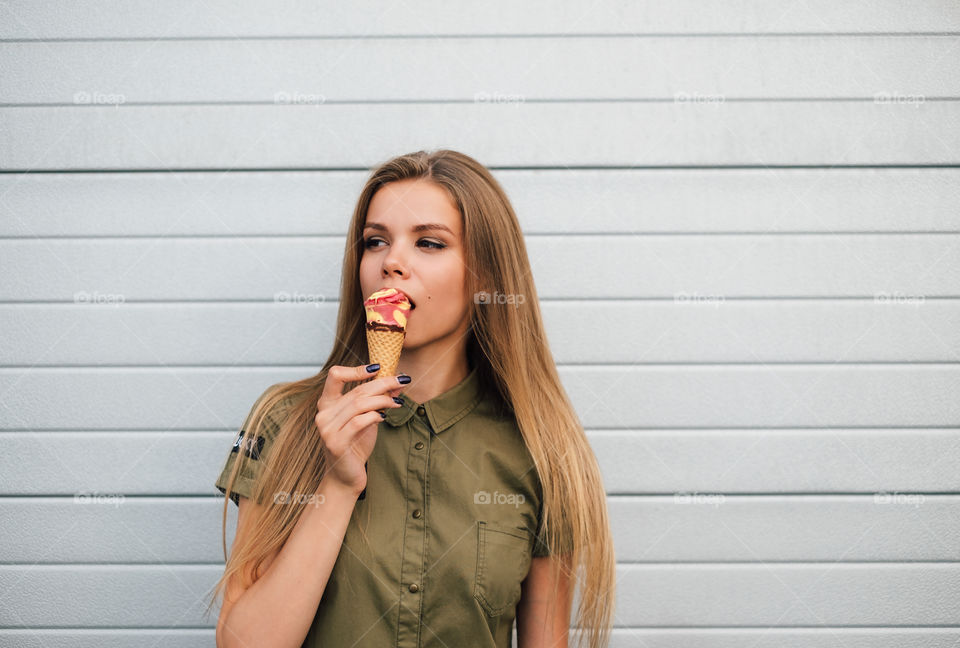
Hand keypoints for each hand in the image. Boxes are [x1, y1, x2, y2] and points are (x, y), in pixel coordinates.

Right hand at [315, 364, 407, 495]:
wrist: (345, 477)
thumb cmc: (355, 446)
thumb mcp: (366, 419)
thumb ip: (375, 402)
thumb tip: (396, 383)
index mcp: (327, 404)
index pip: (335, 376)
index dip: (356, 369)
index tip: (378, 367)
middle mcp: (323, 414)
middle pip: (356, 390)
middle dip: (383, 383)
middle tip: (403, 381)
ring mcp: (327, 428)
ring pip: (359, 404)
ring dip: (383, 400)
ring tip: (397, 402)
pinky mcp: (336, 442)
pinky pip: (359, 422)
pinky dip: (375, 416)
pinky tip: (385, 417)